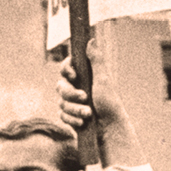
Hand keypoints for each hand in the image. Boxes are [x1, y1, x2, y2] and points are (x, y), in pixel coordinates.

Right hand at [57, 41, 143, 168]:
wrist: (109, 130)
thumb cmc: (109, 104)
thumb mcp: (103, 79)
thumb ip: (96, 60)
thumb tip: (91, 40)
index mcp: (84, 77)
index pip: (66, 68)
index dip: (66, 70)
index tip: (74, 76)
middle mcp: (77, 88)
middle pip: (60, 86)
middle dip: (71, 94)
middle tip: (85, 98)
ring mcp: (72, 103)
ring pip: (61, 103)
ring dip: (74, 109)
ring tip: (88, 114)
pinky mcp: (70, 117)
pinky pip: (62, 115)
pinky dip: (72, 119)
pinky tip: (82, 123)